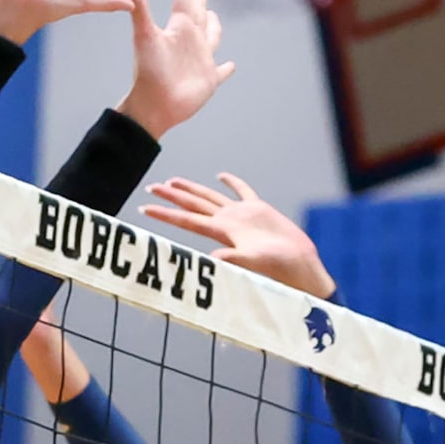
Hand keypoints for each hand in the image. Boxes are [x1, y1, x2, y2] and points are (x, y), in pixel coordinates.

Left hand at [114, 0, 235, 138]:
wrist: (154, 104)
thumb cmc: (148, 70)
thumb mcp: (144, 35)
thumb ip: (138, 8)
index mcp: (179, 28)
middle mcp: (191, 40)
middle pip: (198, 12)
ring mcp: (201, 59)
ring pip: (212, 37)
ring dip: (214, 26)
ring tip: (212, 16)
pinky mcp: (209, 79)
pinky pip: (221, 71)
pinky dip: (226, 68)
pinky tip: (230, 65)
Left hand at [142, 173, 332, 295]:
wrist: (300, 265)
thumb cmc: (279, 268)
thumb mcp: (255, 263)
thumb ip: (234, 259)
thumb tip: (213, 260)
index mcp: (223, 231)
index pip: (187, 219)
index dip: (165, 213)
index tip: (144, 208)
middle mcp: (228, 221)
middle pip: (193, 204)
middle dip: (171, 196)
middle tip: (150, 187)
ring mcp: (242, 215)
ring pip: (210, 196)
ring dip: (192, 189)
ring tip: (172, 181)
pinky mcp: (259, 210)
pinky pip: (242, 191)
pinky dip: (233, 182)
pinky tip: (221, 176)